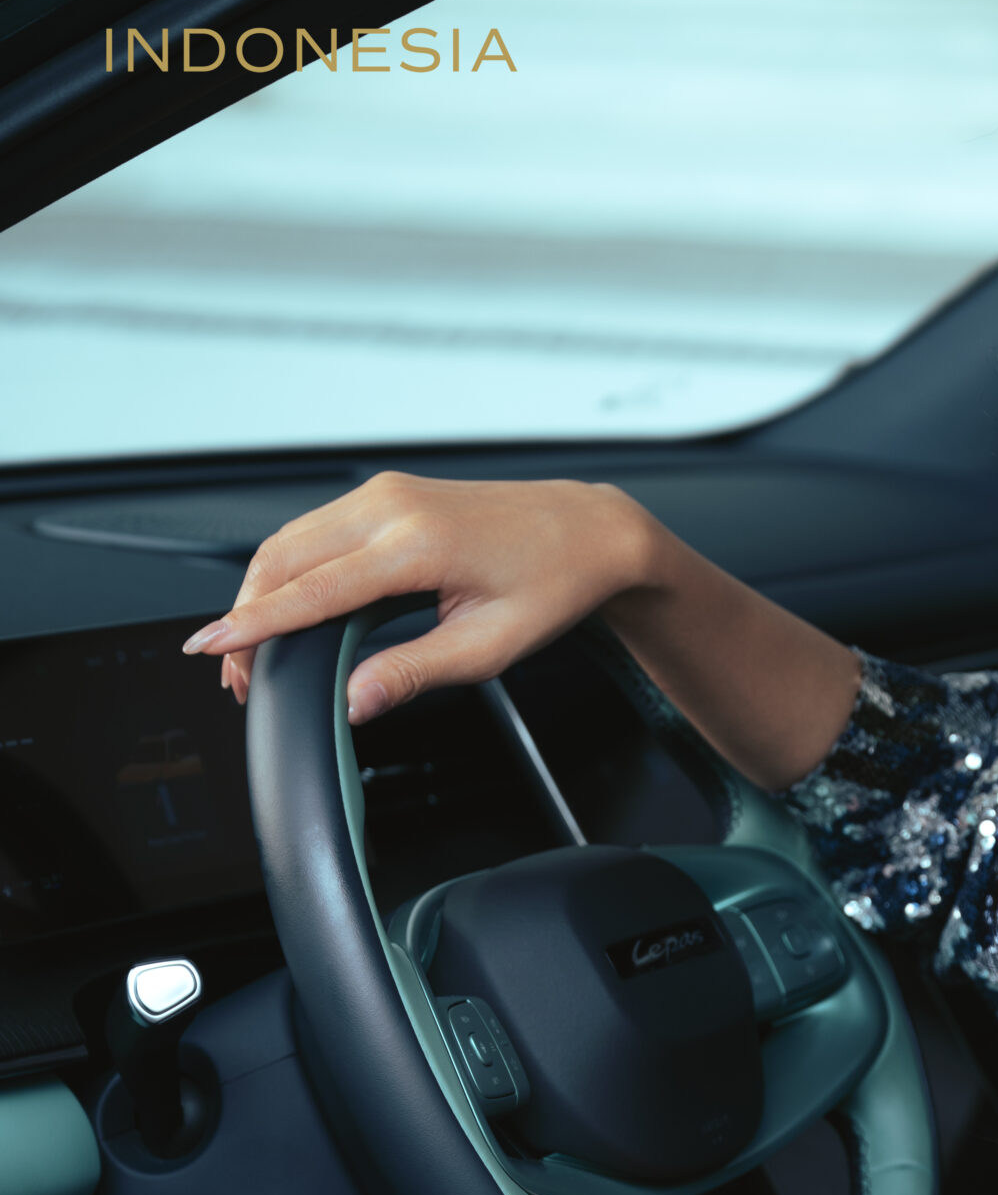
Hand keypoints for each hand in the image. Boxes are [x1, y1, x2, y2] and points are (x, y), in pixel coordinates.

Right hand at [180, 469, 671, 721]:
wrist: (588, 532)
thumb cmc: (552, 583)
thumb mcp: (488, 647)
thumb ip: (413, 673)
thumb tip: (354, 702)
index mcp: (417, 544)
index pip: (312, 590)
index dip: (253, 624)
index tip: (211, 649)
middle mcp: (393, 506)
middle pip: (283, 559)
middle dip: (247, 615)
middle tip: (232, 674)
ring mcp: (387, 493)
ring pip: (291, 541)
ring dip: (261, 592)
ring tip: (251, 649)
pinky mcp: (388, 494)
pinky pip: (317, 531)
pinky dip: (288, 569)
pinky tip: (285, 608)